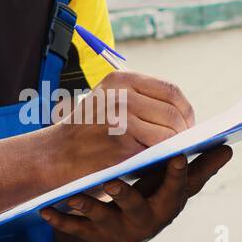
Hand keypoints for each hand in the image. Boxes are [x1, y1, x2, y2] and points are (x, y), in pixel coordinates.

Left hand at [40, 146, 233, 241]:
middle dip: (126, 195)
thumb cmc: (153, 196)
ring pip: (103, 220)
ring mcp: (120, 232)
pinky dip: (61, 220)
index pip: (179, 189)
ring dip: (88, 207)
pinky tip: (44, 211)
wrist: (123, 229)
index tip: (179, 153)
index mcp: (169, 204)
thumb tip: (229, 148)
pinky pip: (76, 230)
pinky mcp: (95, 237)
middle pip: (139, 208)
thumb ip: (198, 168)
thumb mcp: (174, 185)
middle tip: (112, 180)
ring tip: (72, 193)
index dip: (180, 174)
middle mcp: (147, 222)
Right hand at [44, 71, 196, 184]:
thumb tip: (183, 114)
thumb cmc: (85, 133)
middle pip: (174, 111)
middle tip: (186, 144)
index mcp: (121, 79)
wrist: (54, 156)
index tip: (188, 124)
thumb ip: (139, 100)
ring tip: (176, 154)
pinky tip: (164, 162)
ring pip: (170, 131)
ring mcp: (122, 118)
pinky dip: (166, 157)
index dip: (185, 110)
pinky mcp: (123, 143)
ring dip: (178, 146)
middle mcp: (122, 94)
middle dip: (185, 131)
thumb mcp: (107, 101)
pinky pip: (159, 150)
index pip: (170, 90)